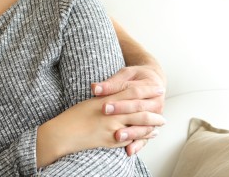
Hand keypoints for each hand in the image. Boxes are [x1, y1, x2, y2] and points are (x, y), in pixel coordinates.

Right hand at [36, 96, 164, 166]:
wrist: (64, 132)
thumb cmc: (75, 116)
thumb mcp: (91, 102)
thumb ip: (107, 97)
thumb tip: (120, 95)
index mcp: (106, 100)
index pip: (131, 92)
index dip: (146, 90)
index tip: (158, 88)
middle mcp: (111, 113)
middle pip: (139, 108)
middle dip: (153, 107)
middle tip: (164, 103)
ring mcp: (112, 128)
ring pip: (139, 124)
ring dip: (152, 123)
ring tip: (161, 121)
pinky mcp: (111, 141)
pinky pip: (132, 138)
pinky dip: (143, 135)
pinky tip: (149, 134)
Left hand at [91, 65, 166, 154]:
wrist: (153, 81)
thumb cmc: (136, 76)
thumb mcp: (126, 74)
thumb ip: (111, 83)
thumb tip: (95, 88)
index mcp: (152, 87)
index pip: (133, 94)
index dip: (119, 100)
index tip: (103, 105)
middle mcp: (156, 103)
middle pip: (138, 110)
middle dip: (122, 113)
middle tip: (105, 115)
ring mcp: (156, 117)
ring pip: (144, 126)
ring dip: (131, 132)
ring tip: (117, 136)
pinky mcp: (151, 127)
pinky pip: (146, 138)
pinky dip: (138, 144)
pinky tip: (129, 151)